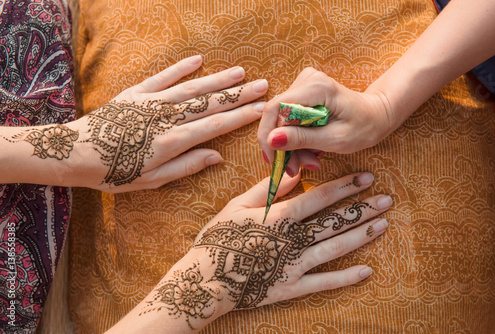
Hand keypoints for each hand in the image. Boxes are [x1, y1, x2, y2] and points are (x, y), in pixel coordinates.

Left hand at [65, 56, 268, 190]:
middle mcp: (166, 118)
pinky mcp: (136, 92)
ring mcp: (151, 102)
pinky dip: (181, 68)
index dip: (240, 116)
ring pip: (192, 88)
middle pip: (209, 103)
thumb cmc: (114, 173)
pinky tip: (198, 59)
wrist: (75, 153)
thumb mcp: (152, 181)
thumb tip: (218, 157)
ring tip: (241, 72)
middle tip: (263, 86)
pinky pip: (163, 77)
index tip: (261, 109)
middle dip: (238, 95)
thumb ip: (186, 166)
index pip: (215, 126)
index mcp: (172, 142)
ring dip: (218, 79)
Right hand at [109, 172, 391, 332]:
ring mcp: (294, 265)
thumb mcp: (236, 206)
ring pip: (335, 247)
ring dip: (361, 236)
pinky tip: (367, 271)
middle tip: (387, 200)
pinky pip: (324, 283)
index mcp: (278, 216)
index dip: (344, 187)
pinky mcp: (292, 287)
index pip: (318, 197)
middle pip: (333, 221)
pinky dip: (346, 277)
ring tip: (383, 225)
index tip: (366, 178)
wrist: (206, 280)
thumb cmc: (218, 239)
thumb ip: (265, 189)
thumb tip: (292, 174)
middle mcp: (292, 239)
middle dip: (362, 209)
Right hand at [257, 67, 394, 174]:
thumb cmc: (364, 127)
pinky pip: (288, 119)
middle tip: (295, 169)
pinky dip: (296, 138)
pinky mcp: (302, 93)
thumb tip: (271, 140)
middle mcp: (306, 80)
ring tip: (310, 162)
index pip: (276, 108)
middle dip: (282, 146)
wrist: (377, 115)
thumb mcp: (336, 139)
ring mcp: (303, 85)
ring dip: (291, 146)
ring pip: (281, 120)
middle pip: (276, 116)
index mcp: (316, 87)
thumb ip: (303, 139)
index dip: (268, 136)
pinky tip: (310, 150)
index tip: (274, 161)